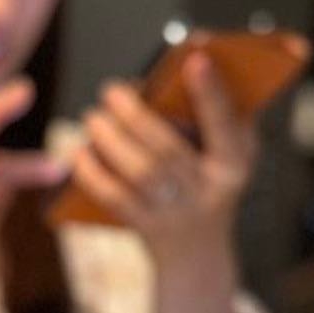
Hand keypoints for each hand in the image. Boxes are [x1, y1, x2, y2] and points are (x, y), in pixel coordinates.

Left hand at [72, 53, 256, 265]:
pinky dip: (92, 173)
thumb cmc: (207, 183)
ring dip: (110, 140)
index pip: (226, 126)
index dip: (211, 94)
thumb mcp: (228, 155)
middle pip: (168, 149)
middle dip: (136, 116)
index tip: (194, 59)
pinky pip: (114, 198)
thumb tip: (187, 64)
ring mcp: (177, 213)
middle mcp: (208, 191)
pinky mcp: (146, 227)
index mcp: (234, 165)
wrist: (196, 253)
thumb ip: (217, 116)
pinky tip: (79, 152)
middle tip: (110, 91)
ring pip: (140, 172)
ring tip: (92, 117)